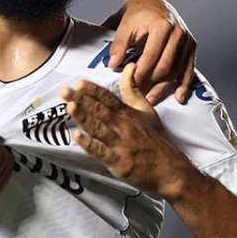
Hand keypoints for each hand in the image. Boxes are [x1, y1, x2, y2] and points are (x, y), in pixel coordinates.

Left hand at [62, 64, 194, 198]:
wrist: (170, 170)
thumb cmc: (156, 140)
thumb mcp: (146, 110)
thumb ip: (132, 90)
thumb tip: (129, 67)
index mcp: (128, 114)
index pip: (108, 98)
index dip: (93, 90)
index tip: (79, 82)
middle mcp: (123, 126)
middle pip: (100, 110)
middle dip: (81, 100)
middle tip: (65, 91)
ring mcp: (120, 144)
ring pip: (98, 128)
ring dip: (84, 117)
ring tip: (70, 107)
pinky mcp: (118, 161)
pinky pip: (101, 151)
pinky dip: (89, 144)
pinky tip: (77, 136)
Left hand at [102, 0, 196, 103]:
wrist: (153, 3)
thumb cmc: (137, 14)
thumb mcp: (124, 24)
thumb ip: (119, 44)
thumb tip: (113, 64)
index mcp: (162, 25)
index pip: (151, 56)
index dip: (141, 73)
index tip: (131, 86)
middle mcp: (178, 32)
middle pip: (166, 66)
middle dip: (152, 83)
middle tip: (139, 97)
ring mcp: (187, 40)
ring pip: (177, 70)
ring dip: (165, 88)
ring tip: (151, 100)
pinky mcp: (192, 46)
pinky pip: (190, 68)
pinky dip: (184, 84)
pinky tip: (179, 96)